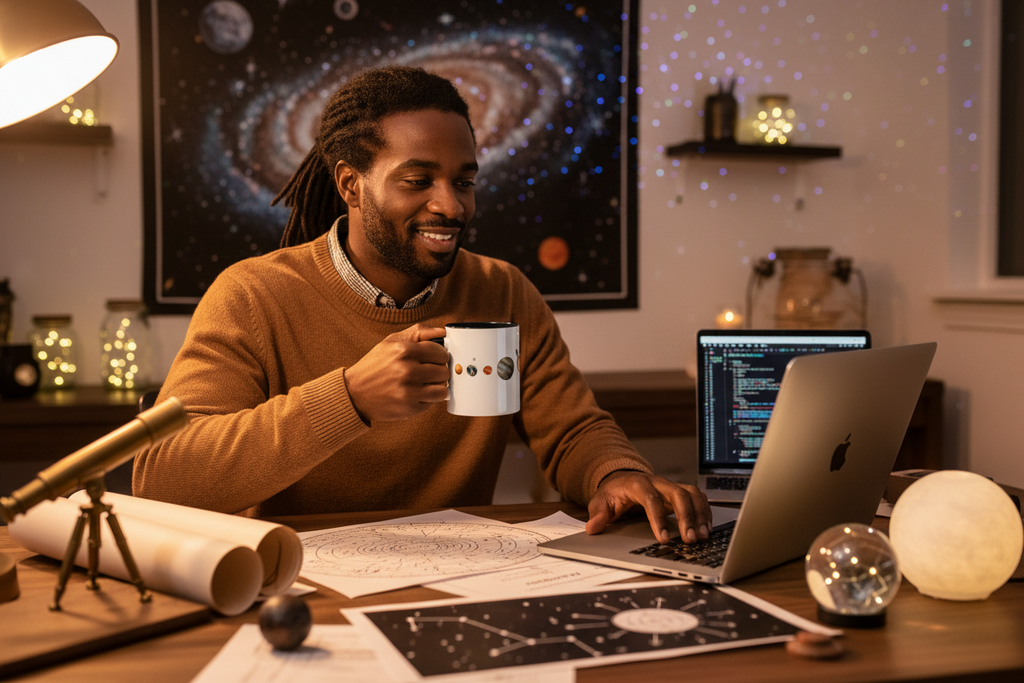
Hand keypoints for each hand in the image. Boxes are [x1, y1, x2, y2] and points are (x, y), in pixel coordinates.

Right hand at [345, 323, 448, 421]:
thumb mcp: (391, 342)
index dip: (439, 355)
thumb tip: (442, 331)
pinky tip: (417, 393)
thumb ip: (418, 332)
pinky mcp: (409, 408)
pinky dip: (429, 398)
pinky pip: (434, 402)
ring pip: (442, 387)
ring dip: (436, 386)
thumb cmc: (375, 365)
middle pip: (443, 370)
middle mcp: (407, 370)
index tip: (434, 358)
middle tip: (428, 372)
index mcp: (403, 350)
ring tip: (425, 383)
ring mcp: (409, 391)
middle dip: (438, 370)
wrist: (354, 393)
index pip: (440, 352)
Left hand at [585, 471, 712, 543]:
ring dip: (699, 515)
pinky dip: (704, 511)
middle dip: (687, 517)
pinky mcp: (680, 491)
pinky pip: (698, 497)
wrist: (622, 478)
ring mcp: (670, 486)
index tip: (663, 538)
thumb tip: (593, 528)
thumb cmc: (613, 493)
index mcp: (637, 484)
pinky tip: (706, 528)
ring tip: (703, 536)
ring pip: (692, 494)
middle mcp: (658, 482)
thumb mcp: (600, 501)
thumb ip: (598, 514)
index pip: (651, 499)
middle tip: (690, 539)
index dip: (658, 519)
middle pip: (678, 494)